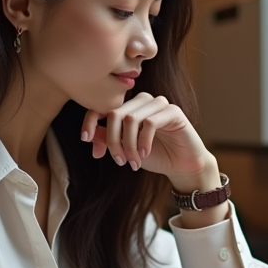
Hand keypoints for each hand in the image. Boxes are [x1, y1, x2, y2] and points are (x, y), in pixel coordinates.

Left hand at [80, 93, 216, 188]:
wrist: (182, 166)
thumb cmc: (155, 156)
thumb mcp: (126, 150)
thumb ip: (108, 140)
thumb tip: (89, 136)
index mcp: (129, 107)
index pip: (104, 106)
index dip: (91, 120)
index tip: (85, 138)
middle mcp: (143, 101)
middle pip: (115, 114)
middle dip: (113, 141)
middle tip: (119, 161)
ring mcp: (158, 104)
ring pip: (131, 118)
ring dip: (128, 145)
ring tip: (133, 162)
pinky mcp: (173, 112)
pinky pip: (150, 123)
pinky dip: (143, 141)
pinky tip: (145, 154)